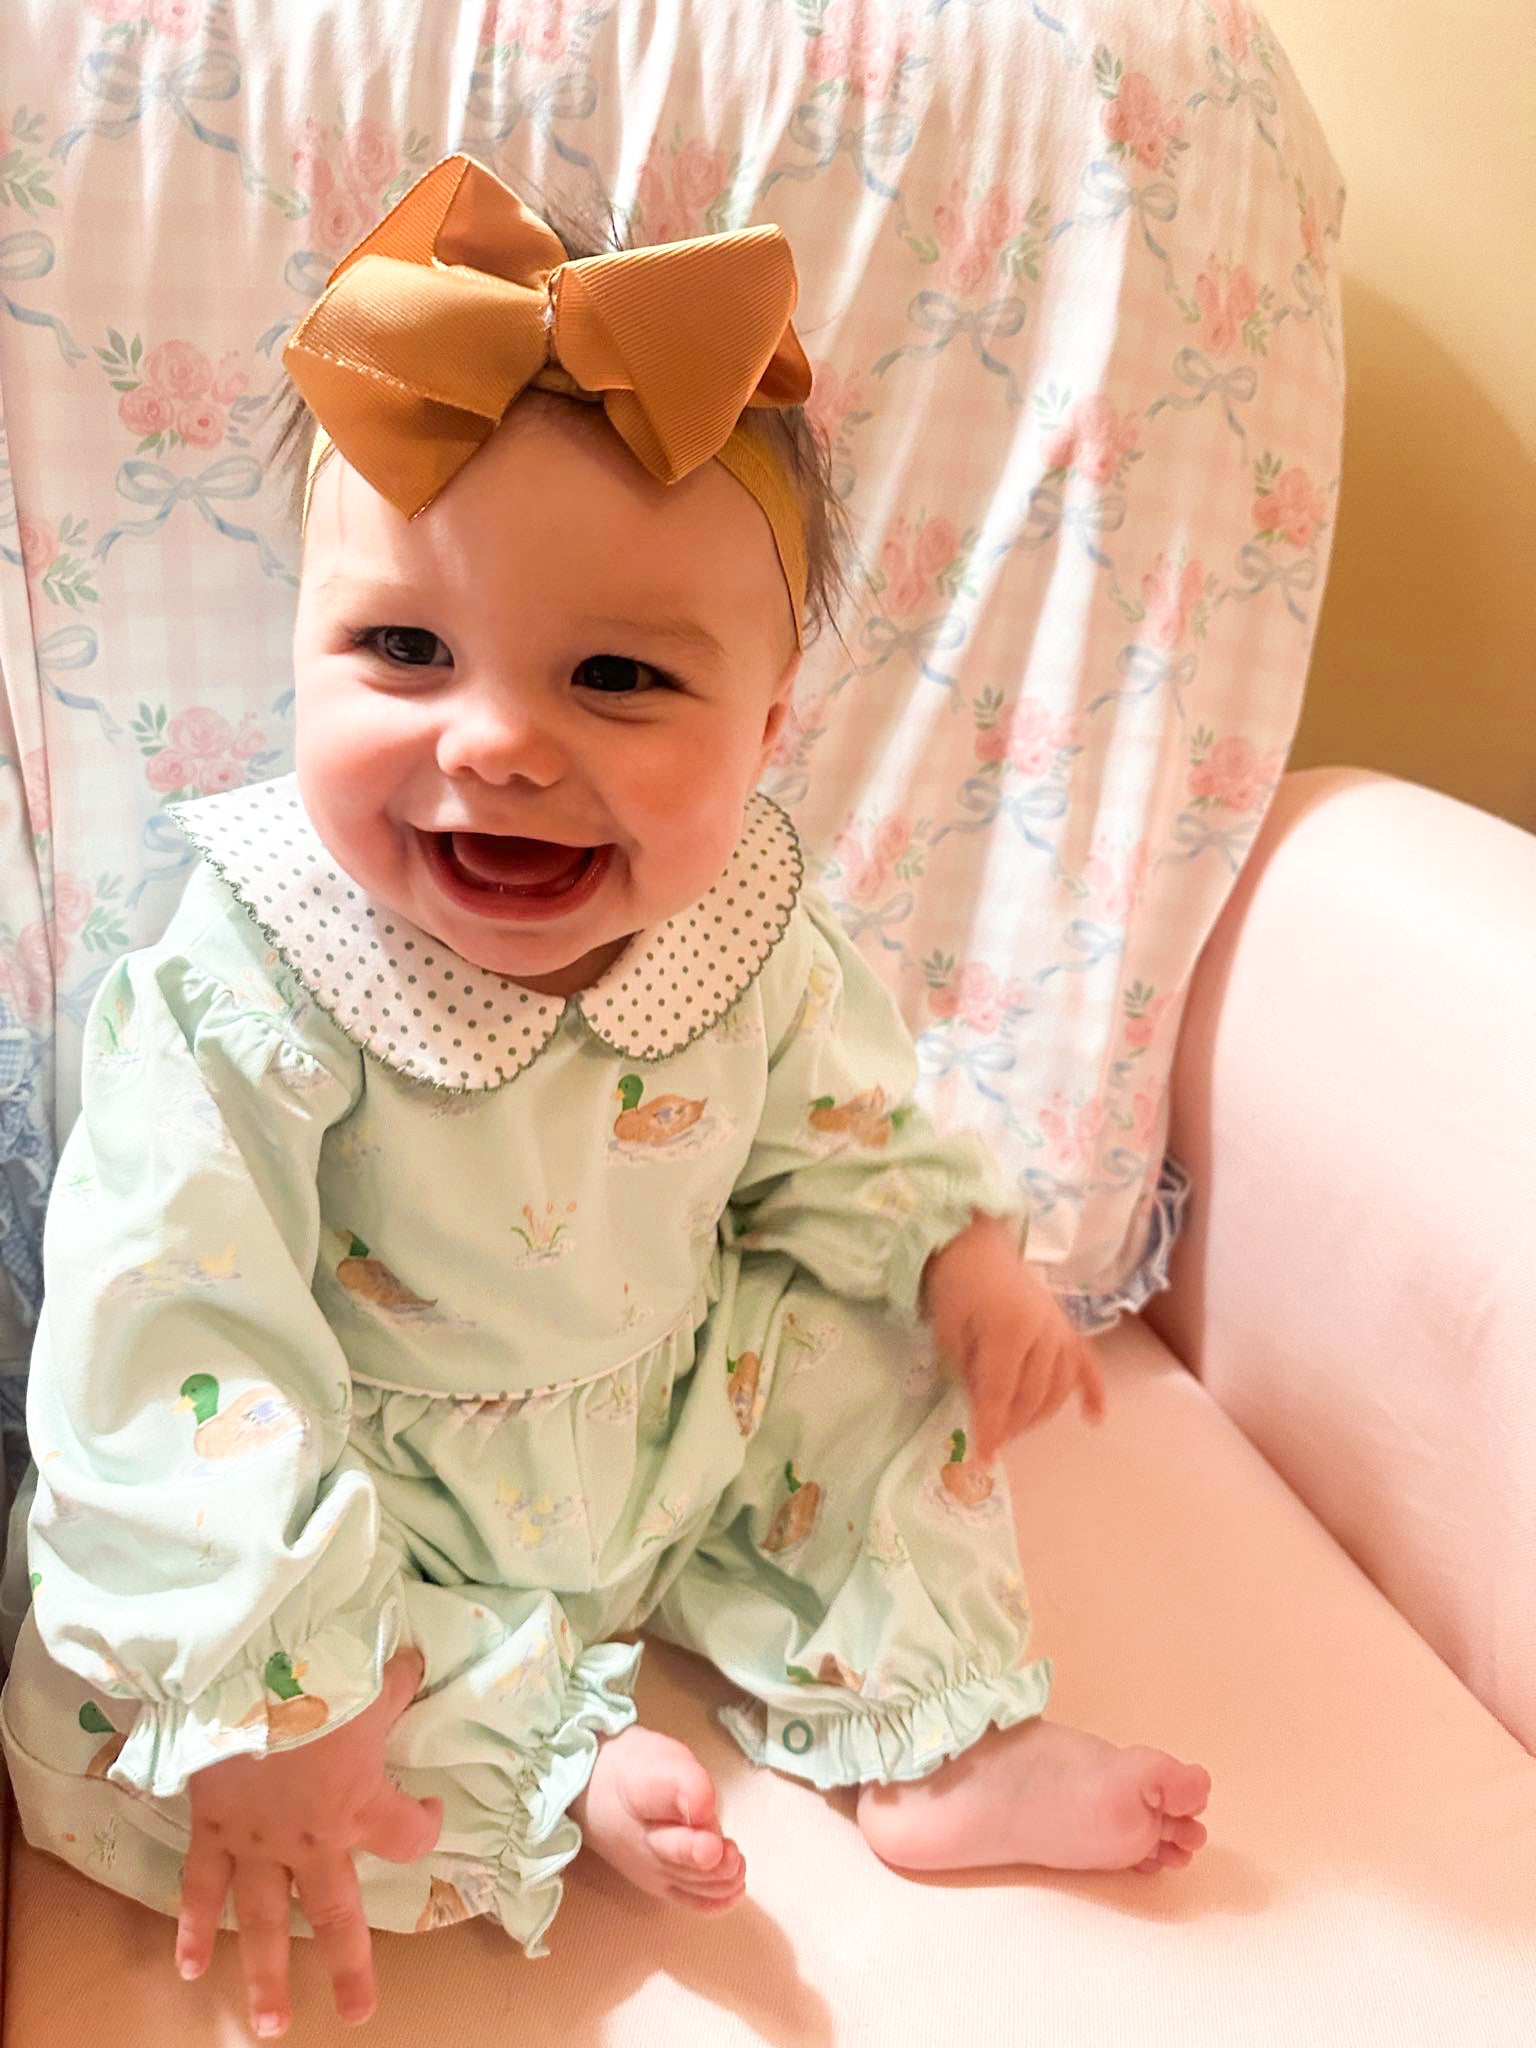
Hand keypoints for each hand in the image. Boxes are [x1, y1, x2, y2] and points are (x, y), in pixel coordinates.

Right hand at [176, 1648, 441, 2038]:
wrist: (242, 1673)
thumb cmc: (317, 1676)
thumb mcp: (369, 1680)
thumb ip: (395, 1685)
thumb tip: (415, 1663)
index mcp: (359, 1807)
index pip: (408, 1838)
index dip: (424, 1827)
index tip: (428, 1810)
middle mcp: (311, 1841)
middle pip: (335, 1914)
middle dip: (349, 1965)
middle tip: (357, 2012)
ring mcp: (257, 1844)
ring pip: (264, 1920)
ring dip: (265, 1974)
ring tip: (271, 2025)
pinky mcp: (212, 1830)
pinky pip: (201, 1887)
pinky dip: (192, 1925)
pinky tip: (188, 1966)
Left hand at [921, 1214, 1105, 1460]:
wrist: (978, 1246)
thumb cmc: (956, 1288)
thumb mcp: (947, 1331)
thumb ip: (967, 1373)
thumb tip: (983, 1412)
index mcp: (1007, 1328)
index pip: (1000, 1391)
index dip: (991, 1427)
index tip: (983, 1457)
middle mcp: (1043, 1332)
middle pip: (1031, 1395)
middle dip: (1011, 1425)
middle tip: (992, 1441)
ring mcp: (1060, 1330)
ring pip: (1057, 1389)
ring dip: (1037, 1416)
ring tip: (1015, 1429)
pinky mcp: (1069, 1329)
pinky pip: (1087, 1365)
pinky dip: (1093, 1393)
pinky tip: (1094, 1419)